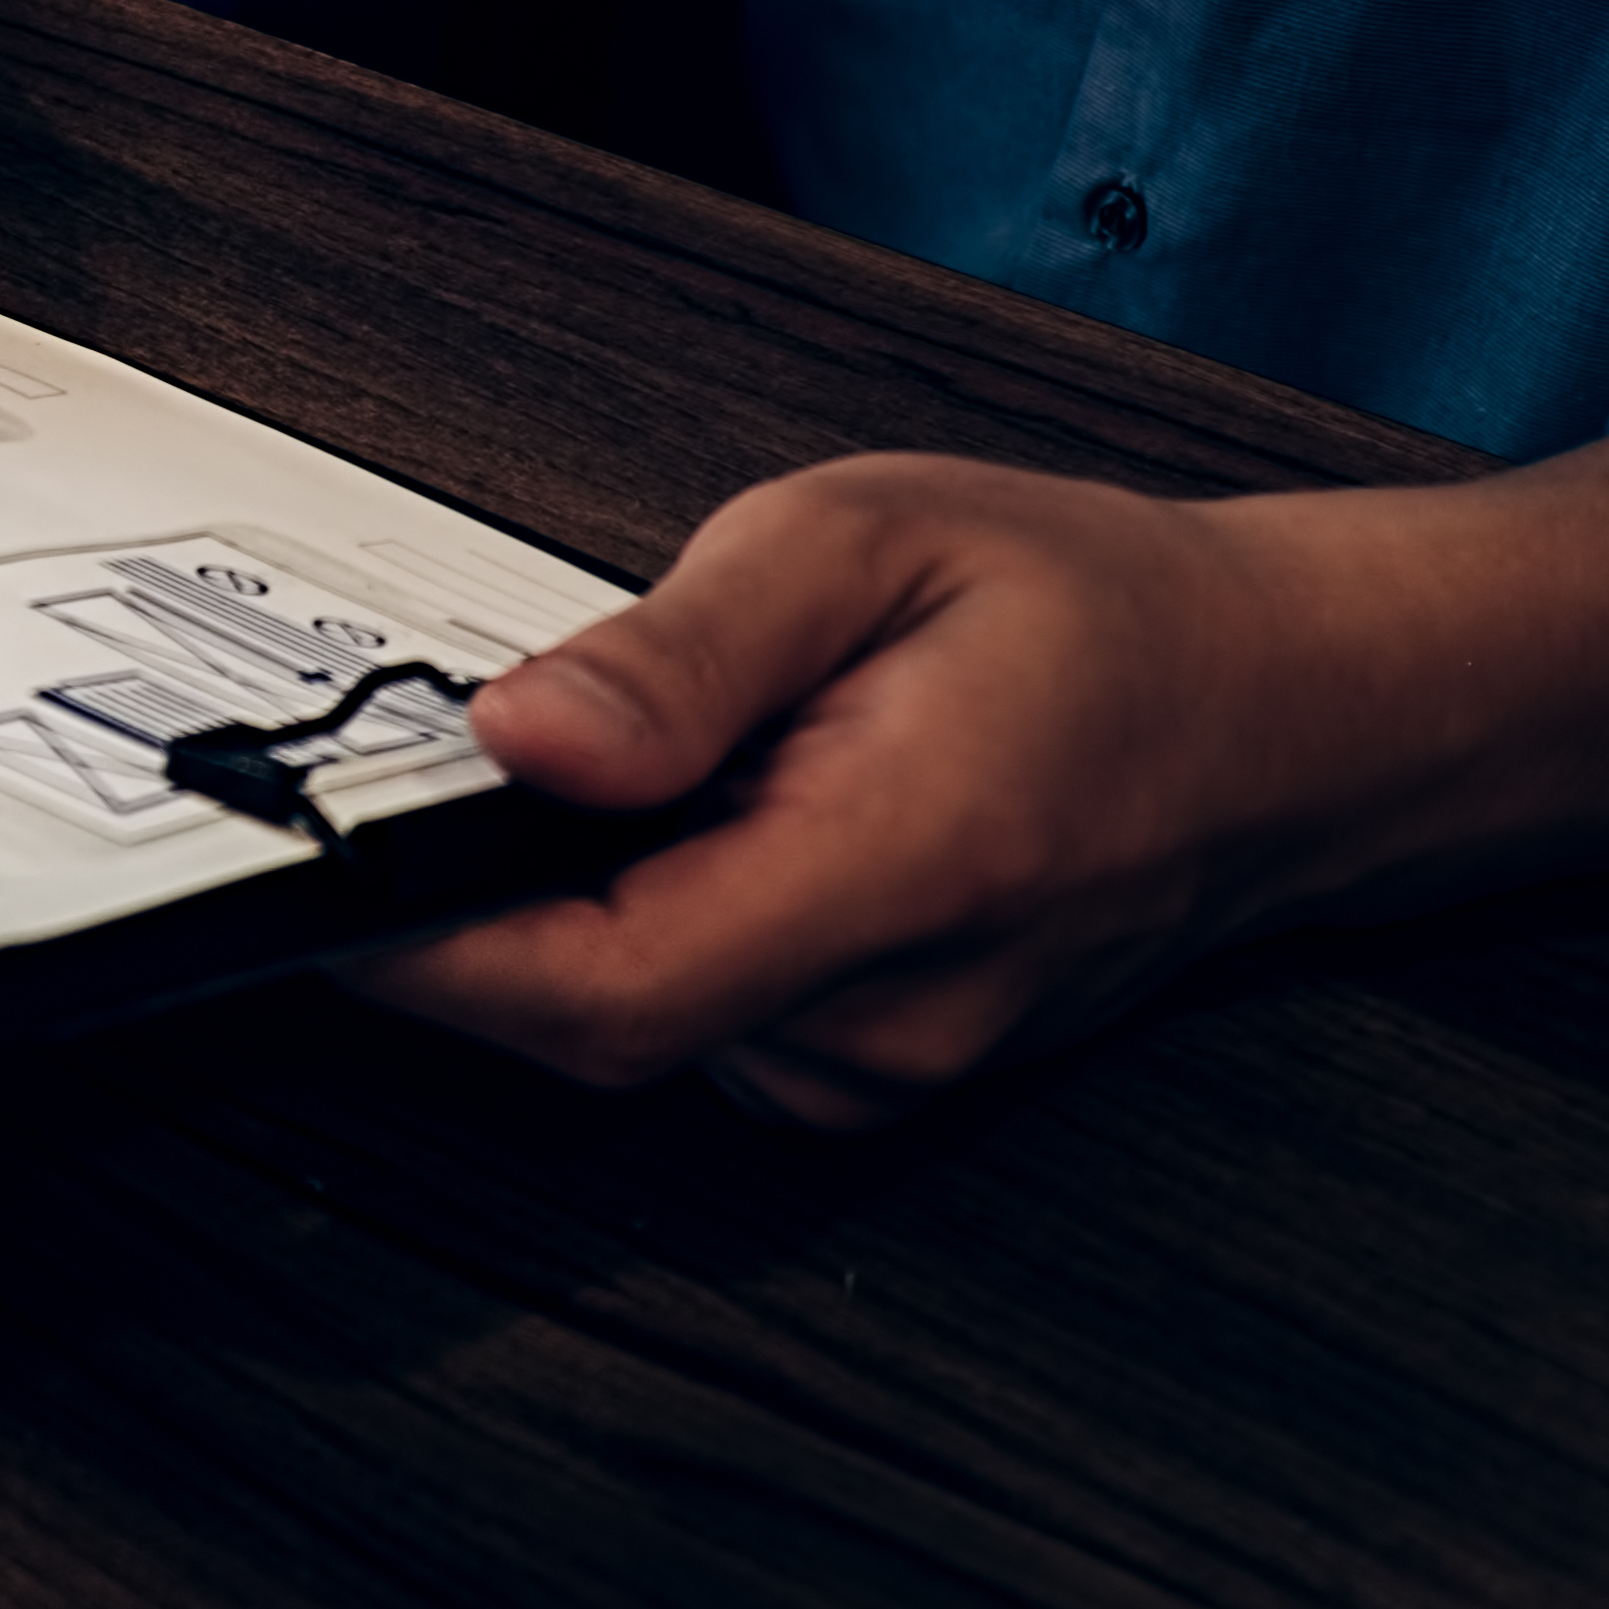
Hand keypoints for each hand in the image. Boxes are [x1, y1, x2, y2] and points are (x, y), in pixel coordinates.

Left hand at [348, 417, 1608, 1127]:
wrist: (1296, 712)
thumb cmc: (1101, 610)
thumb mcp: (869, 539)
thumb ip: (682, 650)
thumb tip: (519, 737)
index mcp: (896, 877)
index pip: (596, 991)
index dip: (420, 951)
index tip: (312, 869)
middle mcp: (884, 1020)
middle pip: (580, 1019)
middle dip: (477, 900)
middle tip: (438, 757)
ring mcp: (880, 1068)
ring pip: (628, 1018)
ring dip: (575, 902)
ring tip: (634, 757)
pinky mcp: (865, 1069)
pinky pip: (694, 1015)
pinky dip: (646, 920)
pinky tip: (697, 815)